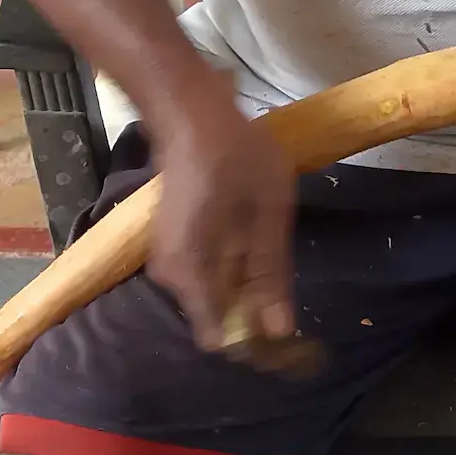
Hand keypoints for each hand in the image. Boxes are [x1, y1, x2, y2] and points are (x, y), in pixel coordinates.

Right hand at [145, 91, 296, 355]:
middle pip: (216, 319)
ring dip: (244, 290)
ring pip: (213, 295)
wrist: (191, 110)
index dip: (255, 343)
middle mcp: (170, 277)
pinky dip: (232, 270)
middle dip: (252, 316)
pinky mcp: (175, 242)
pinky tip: (252, 244)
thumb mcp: (267, 218)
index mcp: (190, 275)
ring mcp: (168, 259)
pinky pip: (206, 274)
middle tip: (287, 291)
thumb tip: (278, 332)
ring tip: (272, 259)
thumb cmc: (236, 158)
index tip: (286, 335)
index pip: (219, 341)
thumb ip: (270, 277)